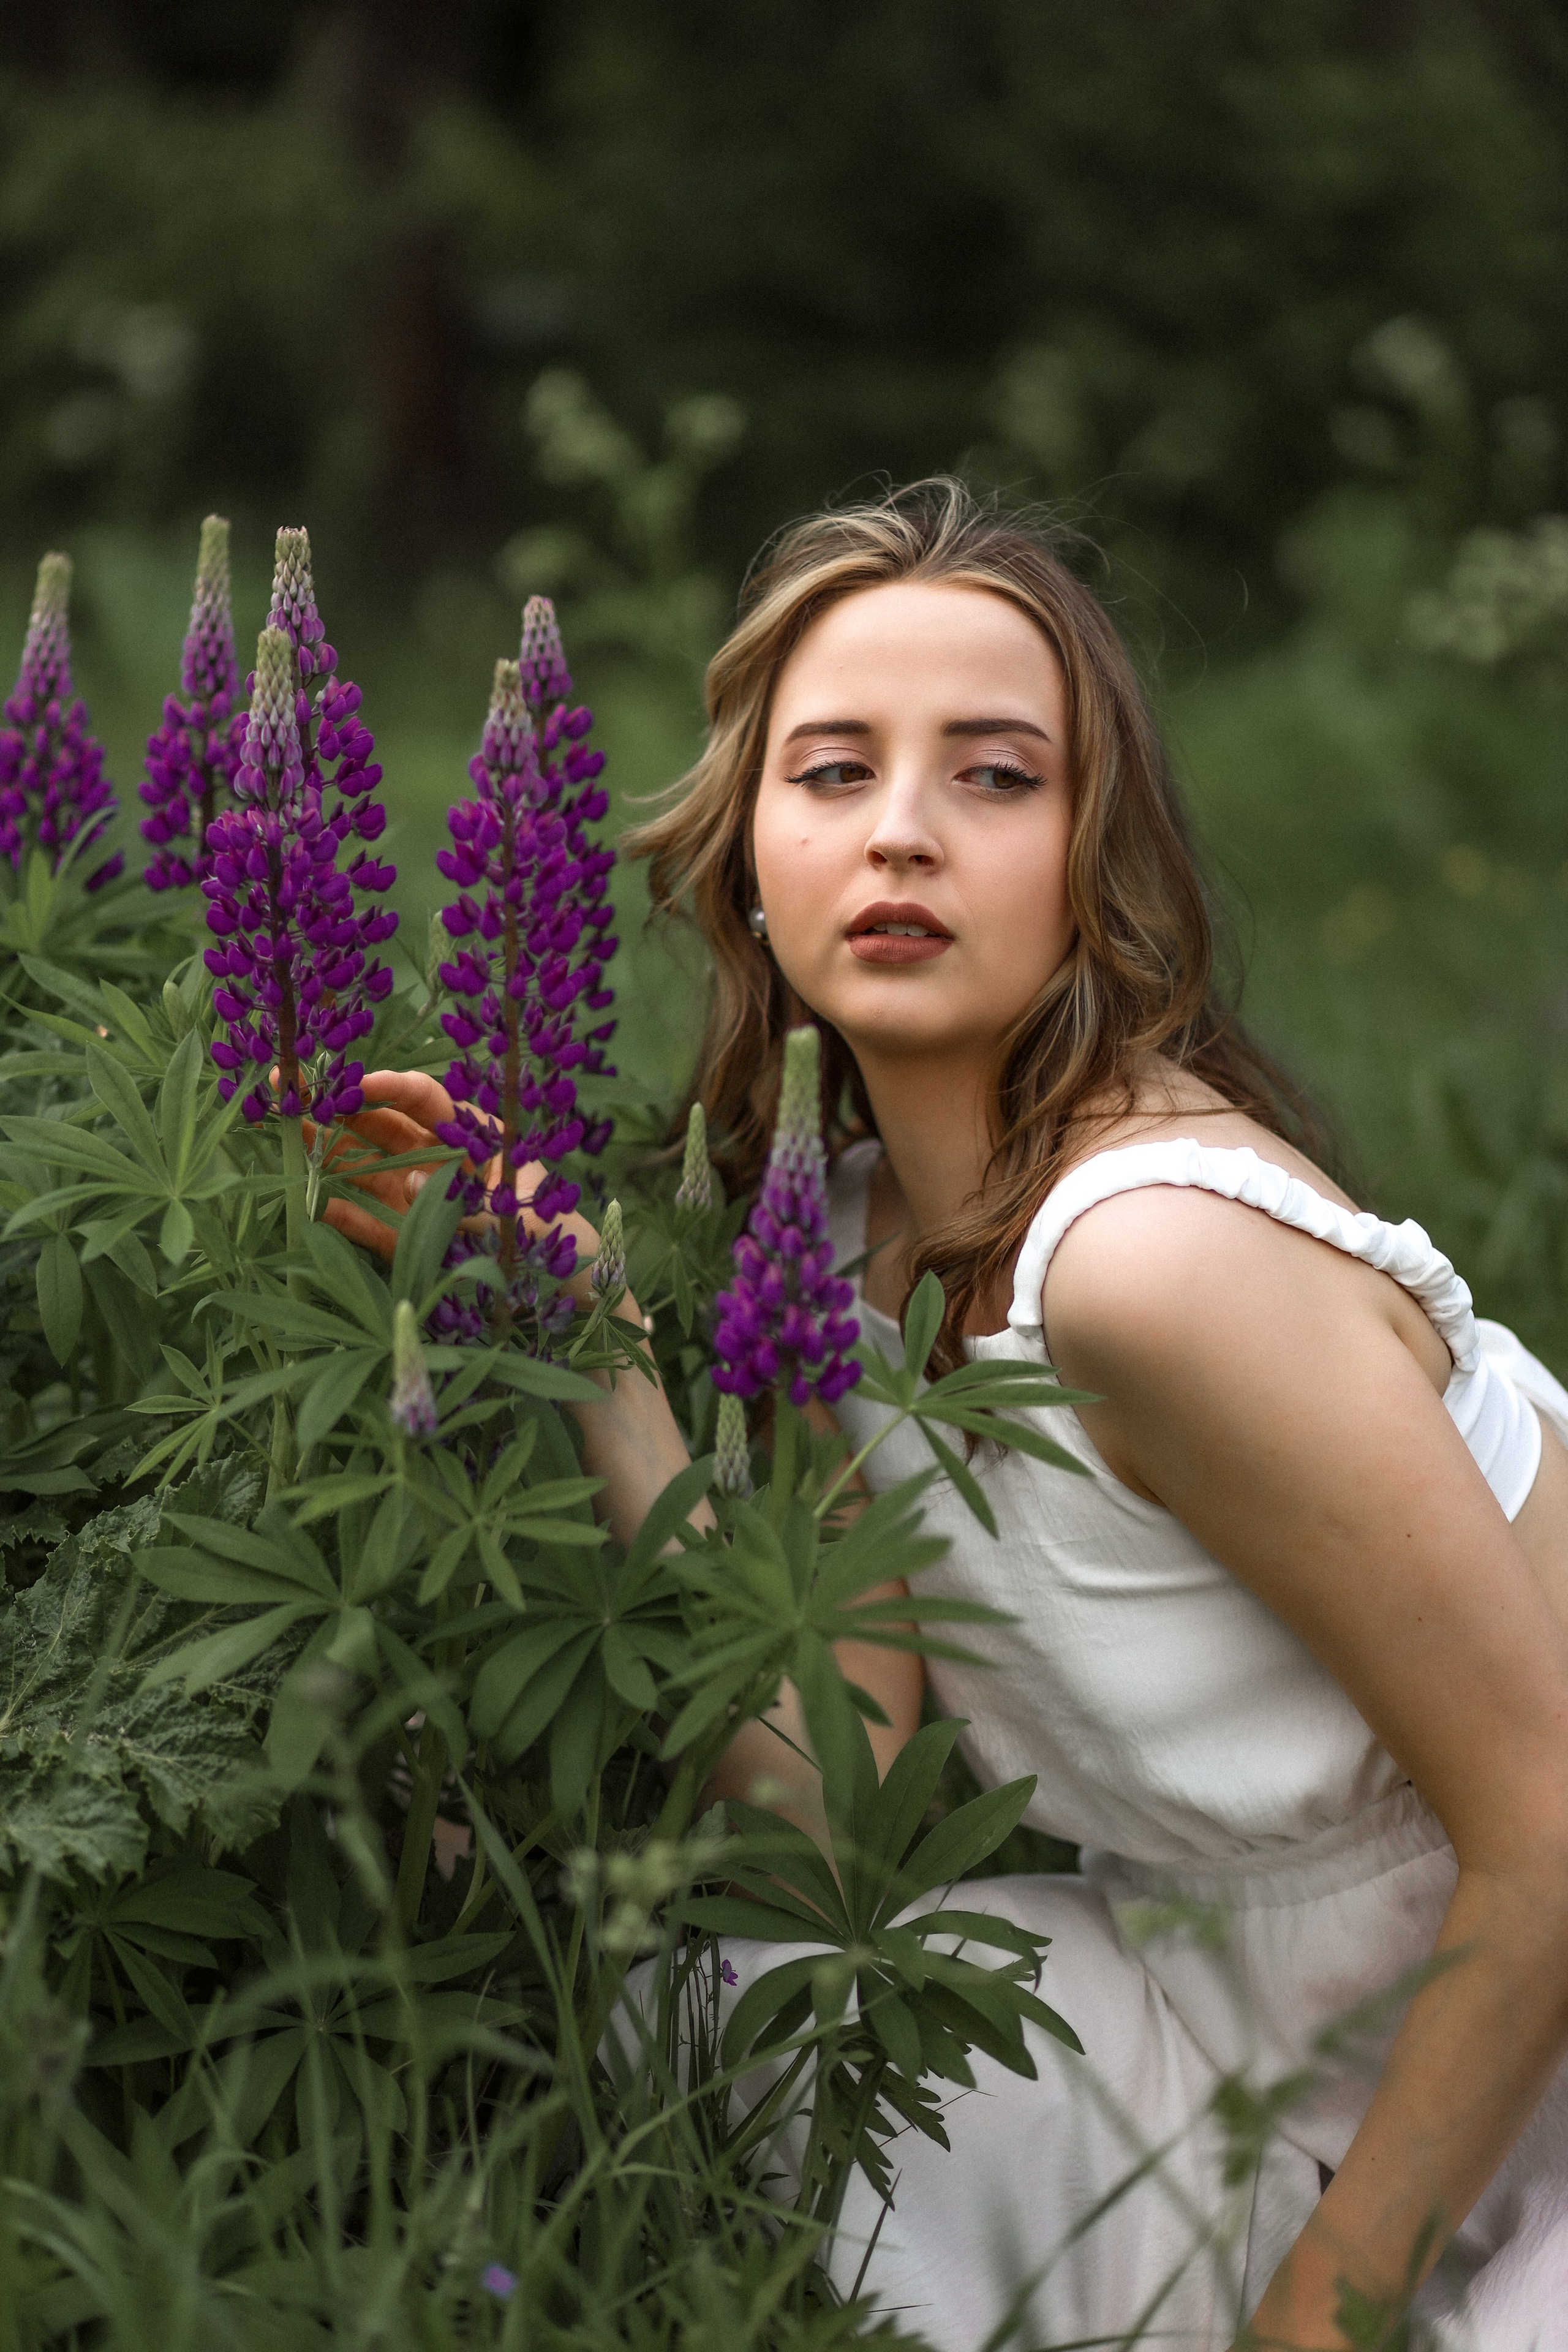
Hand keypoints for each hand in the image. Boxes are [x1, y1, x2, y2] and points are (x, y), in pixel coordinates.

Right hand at [312, 1070, 612, 1308]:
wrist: (568, 1294)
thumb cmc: (556, 1237)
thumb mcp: (519, 1215)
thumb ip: (465, 1199)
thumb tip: (408, 1179)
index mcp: (474, 1135)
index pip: (426, 1099)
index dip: (388, 1087)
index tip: (352, 1083)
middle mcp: (439, 1159)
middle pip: (381, 1125)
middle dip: (335, 1106)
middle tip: (286, 1086)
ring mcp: (417, 1199)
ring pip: (363, 1167)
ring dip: (323, 1152)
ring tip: (281, 1133)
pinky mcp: (406, 1241)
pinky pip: (366, 1222)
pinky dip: (339, 1215)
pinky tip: (308, 1203)